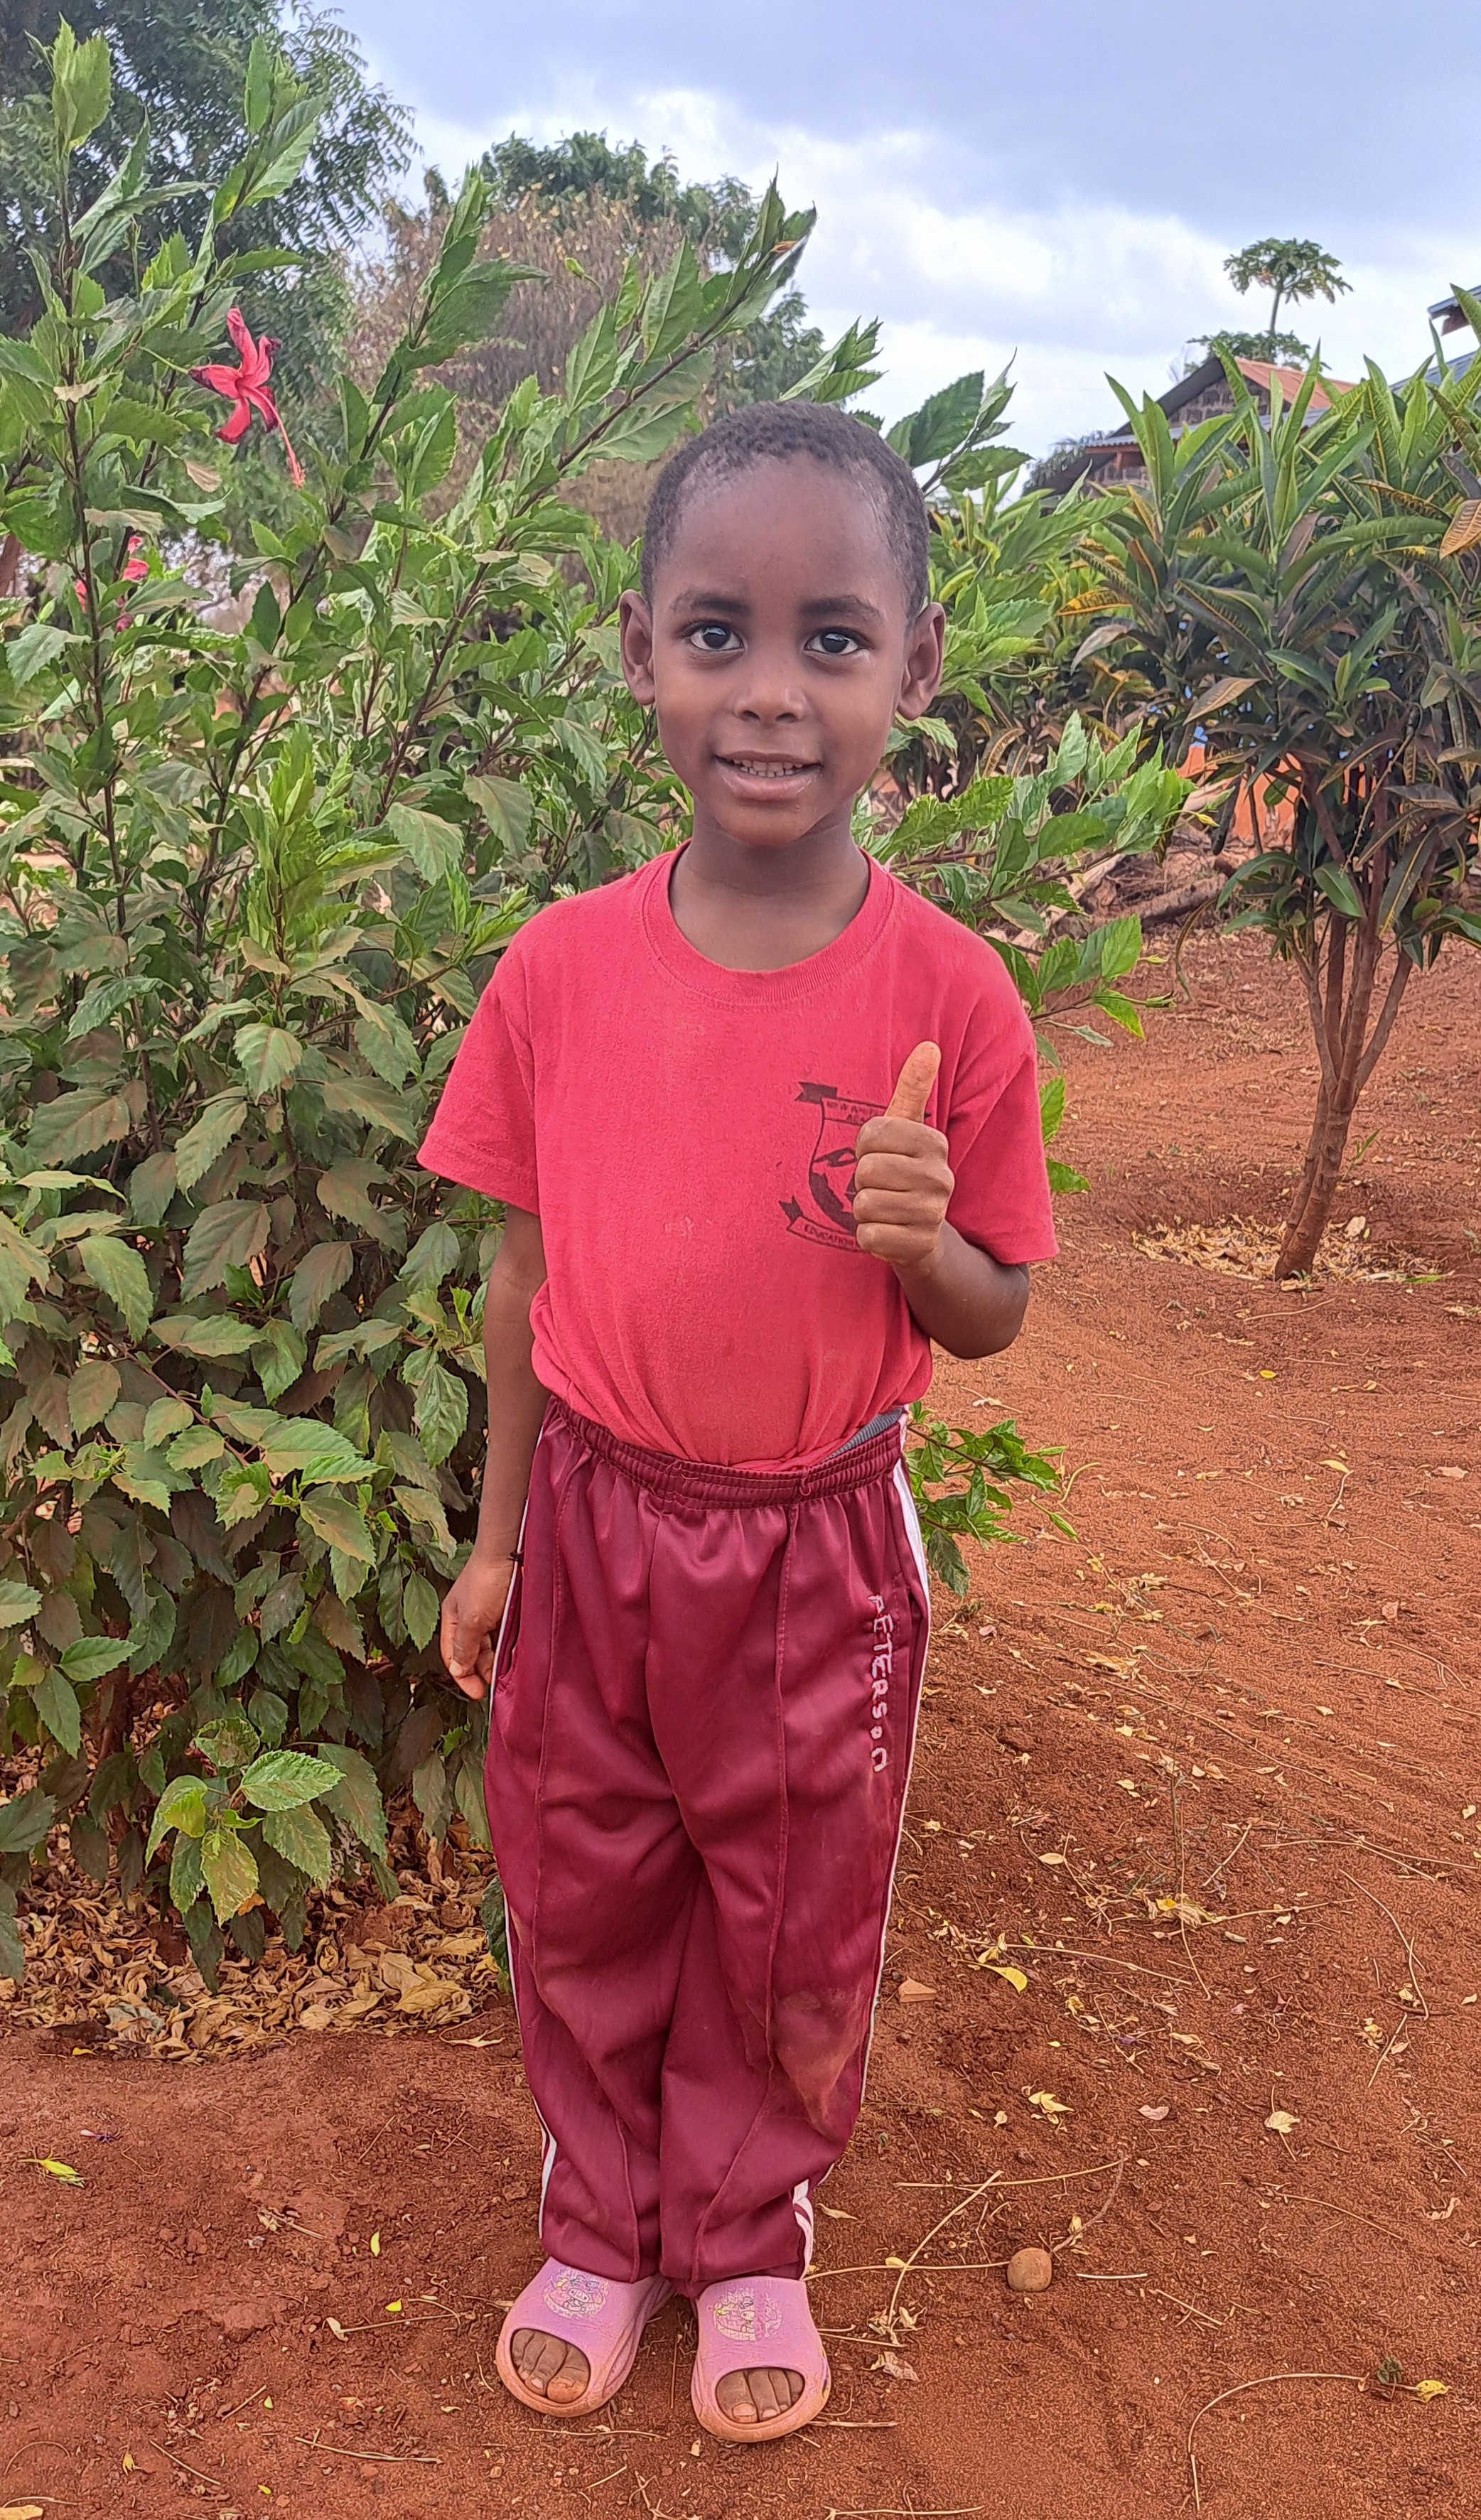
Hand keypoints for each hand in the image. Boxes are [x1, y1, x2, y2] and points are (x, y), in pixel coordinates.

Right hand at [440, 1546, 515, 1700]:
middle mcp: (469, 1619)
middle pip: (472, 1654)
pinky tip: (516, 1656)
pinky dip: (510, 1648)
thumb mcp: (471, 1619)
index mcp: (452, 1620)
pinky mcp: (507, 1612)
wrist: (511, 1552)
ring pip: (491, 1647)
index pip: (452, 1656)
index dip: (462, 1676)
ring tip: (506, 1674)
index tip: (477, 1693)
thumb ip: (464, 1646)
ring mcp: (489, 1615)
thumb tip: (458, 1670)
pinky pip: (506, 1636)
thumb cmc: (485, 1580)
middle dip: (481, 1671)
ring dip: (497, 1662)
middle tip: (493, 1686)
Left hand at [852, 1042, 952, 1271]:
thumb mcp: (907, 1130)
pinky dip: (869, 1236)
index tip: (878, 1155)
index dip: (863, 1148)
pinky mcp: (920, 1245)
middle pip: (867, 1171)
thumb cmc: (903, 1172)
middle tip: (881, 1186)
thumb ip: (913, 1089)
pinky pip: (869, 1236)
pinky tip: (887, 1231)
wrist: (923, 1236)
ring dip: (864, 1209)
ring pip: (865, 1204)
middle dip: (863, 1181)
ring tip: (885, 1208)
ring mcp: (933, 1212)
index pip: (871, 1135)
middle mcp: (940, 1176)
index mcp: (934, 1143)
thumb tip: (929, 1046)